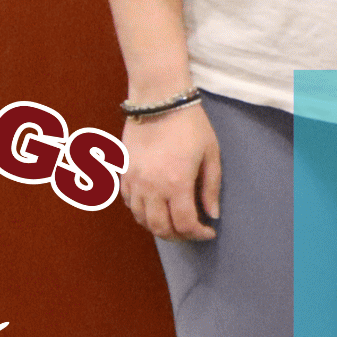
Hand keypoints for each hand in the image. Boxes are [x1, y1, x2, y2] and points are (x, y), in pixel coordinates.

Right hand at [119, 102, 220, 241]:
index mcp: (176, 183)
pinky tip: (155, 207)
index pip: (184, 223)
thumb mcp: (211, 155)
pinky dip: (141, 212)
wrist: (159, 100)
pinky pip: (128, 202)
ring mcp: (133, 180)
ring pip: (141, 218)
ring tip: (174, 222)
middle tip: (191, 232)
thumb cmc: (190, 125)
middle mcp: (151, 186)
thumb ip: (211, 188)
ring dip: (158, 226)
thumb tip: (212, 214)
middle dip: (178, 236)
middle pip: (160, 227)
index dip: (198, 234)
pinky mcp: (123, 172)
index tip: (209, 232)